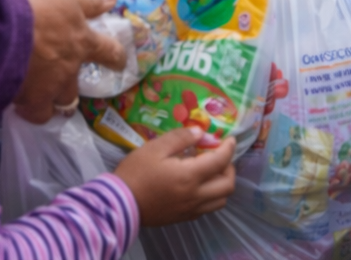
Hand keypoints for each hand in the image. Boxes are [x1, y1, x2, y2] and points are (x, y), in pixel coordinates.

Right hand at [12, 0, 125, 122]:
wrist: (0, 31)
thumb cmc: (32, 7)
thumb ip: (87, 1)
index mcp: (81, 41)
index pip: (107, 50)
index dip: (115, 57)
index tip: (120, 63)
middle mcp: (69, 69)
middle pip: (76, 86)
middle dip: (69, 88)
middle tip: (59, 86)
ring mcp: (51, 88)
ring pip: (58, 104)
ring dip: (51, 102)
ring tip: (38, 99)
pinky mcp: (30, 101)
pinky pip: (34, 114)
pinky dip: (29, 110)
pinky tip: (17, 102)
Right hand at [113, 127, 236, 226]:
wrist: (119, 203)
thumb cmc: (136, 172)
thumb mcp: (155, 147)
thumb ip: (180, 138)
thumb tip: (200, 132)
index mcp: (190, 176)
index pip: (221, 161)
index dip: (229, 148)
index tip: (230, 139)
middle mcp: (196, 195)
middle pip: (228, 185)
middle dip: (230, 167)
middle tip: (221, 156)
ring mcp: (191, 209)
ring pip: (221, 200)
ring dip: (223, 184)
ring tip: (212, 171)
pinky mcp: (183, 217)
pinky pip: (207, 208)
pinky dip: (212, 196)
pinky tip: (199, 185)